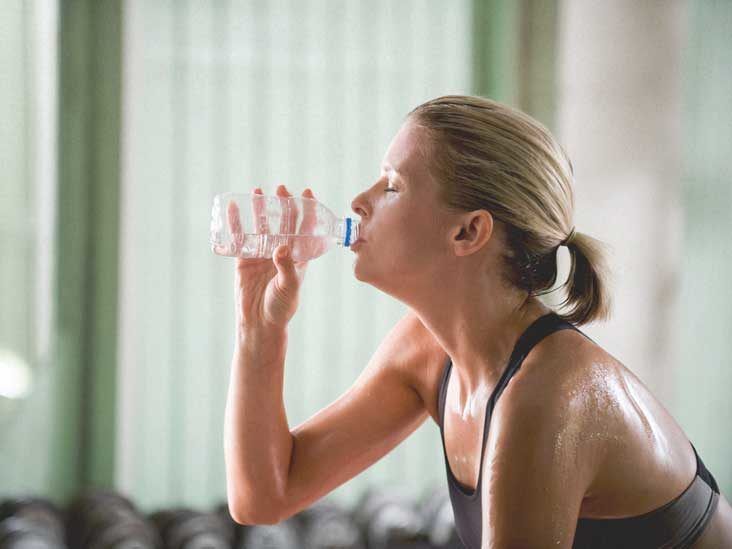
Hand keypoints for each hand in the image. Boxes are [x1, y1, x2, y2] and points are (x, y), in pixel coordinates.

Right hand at [231, 185, 316, 332]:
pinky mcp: (244, 259)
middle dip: (282, 204)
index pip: (305, 228)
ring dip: (260, 209)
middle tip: (280, 188)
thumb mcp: (288, 286)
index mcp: (298, 256)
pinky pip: (240, 236)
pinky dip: (236, 222)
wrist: (259, 323)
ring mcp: (262, 254)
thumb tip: (282, 246)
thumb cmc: (281, 307)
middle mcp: (281, 251)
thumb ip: (286, 266)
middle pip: (283, 222)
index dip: (307, 210)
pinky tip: (234, 207)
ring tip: (258, 191)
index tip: (307, 193)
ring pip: (261, 226)